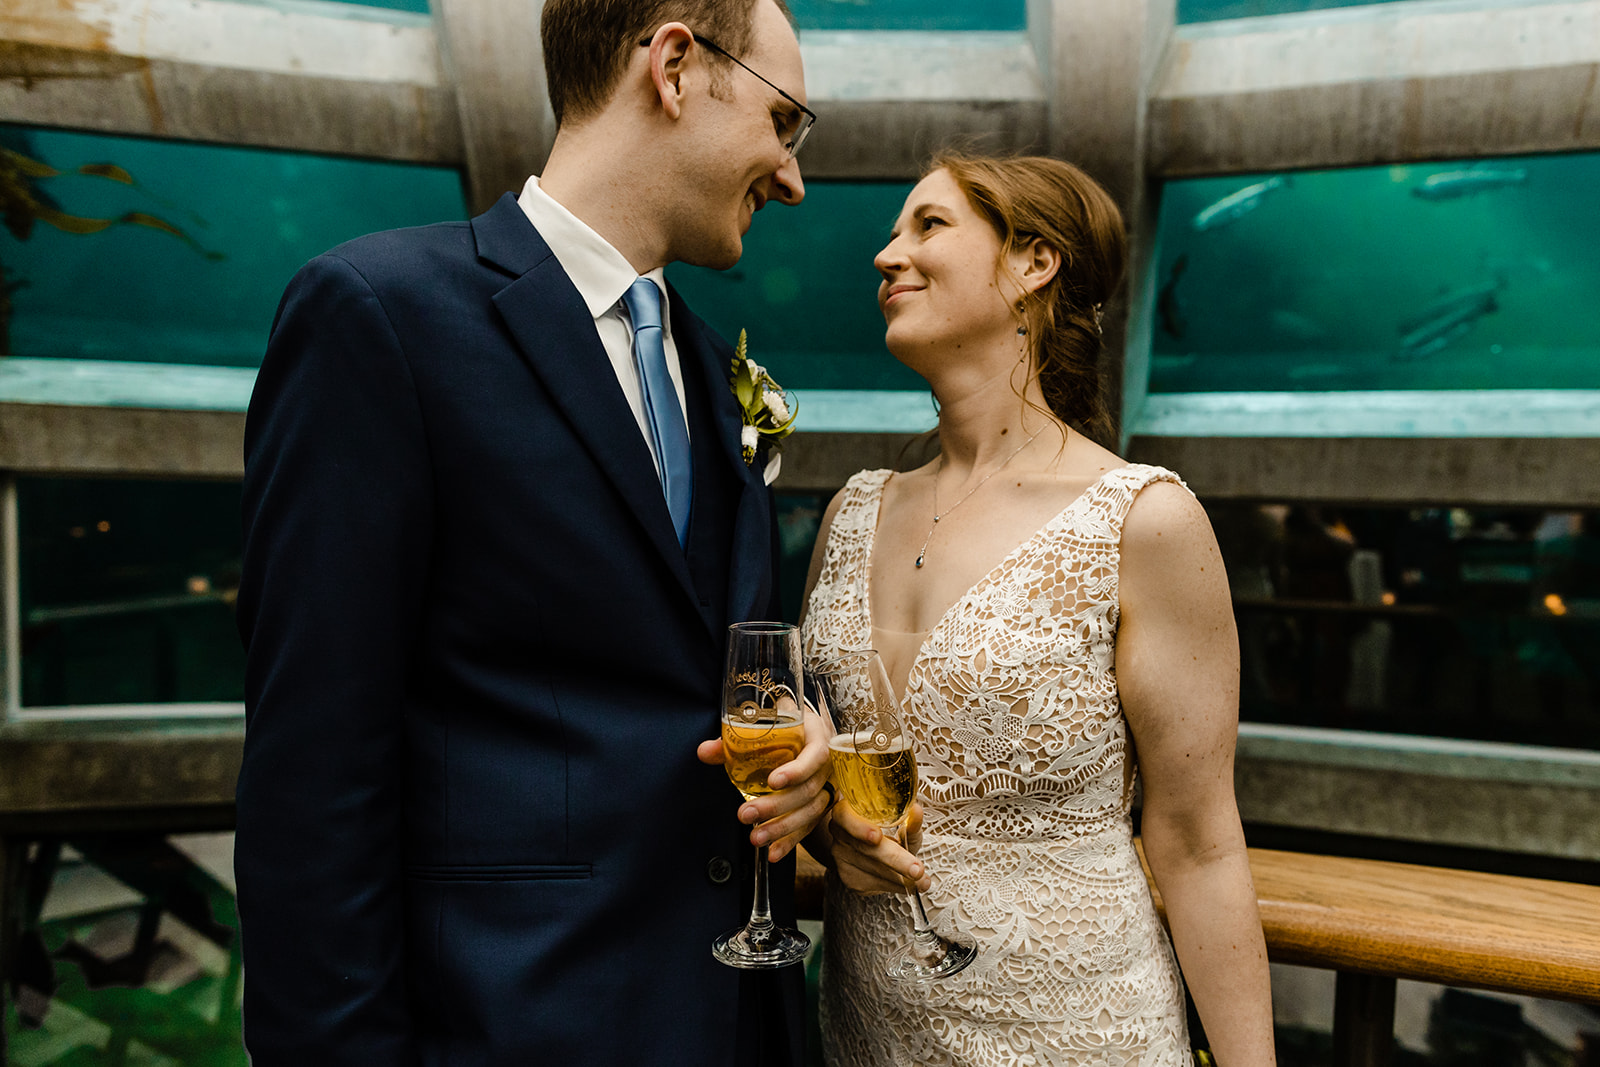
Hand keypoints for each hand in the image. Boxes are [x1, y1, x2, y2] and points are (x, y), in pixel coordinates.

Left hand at [697, 709, 831, 862]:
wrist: (805, 731)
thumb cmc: (785, 724)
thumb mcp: (765, 723)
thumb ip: (735, 738)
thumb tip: (705, 751)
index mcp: (818, 735)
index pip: (816, 754)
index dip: (797, 770)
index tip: (773, 781)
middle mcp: (827, 764)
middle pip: (808, 790)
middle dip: (776, 806)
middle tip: (745, 814)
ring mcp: (827, 786)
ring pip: (810, 812)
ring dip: (782, 828)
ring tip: (756, 837)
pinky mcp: (820, 805)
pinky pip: (809, 826)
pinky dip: (790, 841)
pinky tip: (773, 852)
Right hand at [825, 800, 930, 895]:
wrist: (874, 850)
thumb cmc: (887, 829)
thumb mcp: (900, 822)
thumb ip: (908, 819)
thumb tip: (917, 811)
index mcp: (847, 812)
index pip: (845, 817)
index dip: (860, 827)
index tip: (877, 837)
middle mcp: (840, 834)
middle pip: (864, 848)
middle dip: (894, 859)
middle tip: (916, 869)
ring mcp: (842, 858)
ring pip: (872, 870)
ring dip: (900, 878)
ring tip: (922, 881)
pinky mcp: (850, 879)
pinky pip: (874, 884)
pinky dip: (896, 886)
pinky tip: (910, 885)